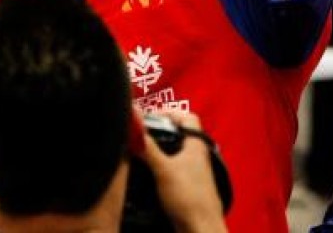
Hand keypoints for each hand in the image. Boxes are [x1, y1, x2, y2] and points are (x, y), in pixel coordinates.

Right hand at [140, 110, 225, 231]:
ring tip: (136, 151)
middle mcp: (197, 158)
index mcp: (197, 146)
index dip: (168, 112)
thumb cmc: (189, 199)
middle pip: (178, 135)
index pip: (188, 117)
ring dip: (156, 151)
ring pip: (173, 153)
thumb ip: (146, 144)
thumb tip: (131, 119)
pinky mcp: (186, 190)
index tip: (147, 116)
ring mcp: (193, 174)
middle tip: (137, 133)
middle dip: (157, 131)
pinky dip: (157, 168)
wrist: (201, 231)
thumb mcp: (163, 168)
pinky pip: (171, 171)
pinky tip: (144, 173)